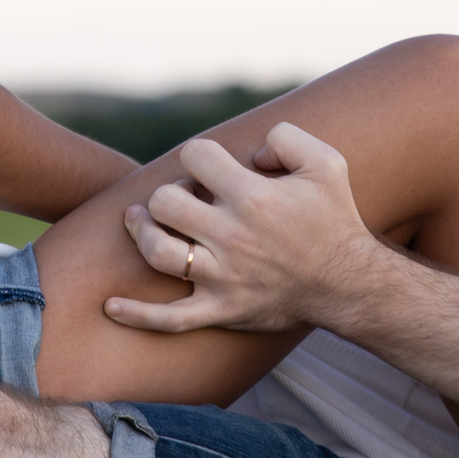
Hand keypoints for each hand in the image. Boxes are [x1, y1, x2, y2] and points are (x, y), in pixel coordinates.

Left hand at [105, 124, 387, 335]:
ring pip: (157, 251)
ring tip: (142, 222)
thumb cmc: (335, 219)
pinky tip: (110, 305)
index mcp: (252, 197)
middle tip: (185, 197)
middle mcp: (231, 236)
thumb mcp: (327, 161)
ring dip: (143, 233)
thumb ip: (286, 137)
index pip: (196, 156)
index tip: (212, 168)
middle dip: (171, 192)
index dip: (200, 156)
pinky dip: (136, 314)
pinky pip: (168, 319)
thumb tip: (249, 154)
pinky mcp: (220, 310)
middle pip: (165, 201)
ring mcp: (222, 277)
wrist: (348, 284)